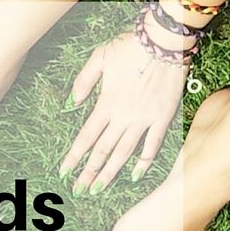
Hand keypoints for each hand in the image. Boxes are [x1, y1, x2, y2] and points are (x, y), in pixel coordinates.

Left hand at [60, 30, 187, 192]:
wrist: (165, 40)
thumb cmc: (131, 45)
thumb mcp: (100, 56)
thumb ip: (83, 81)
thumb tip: (70, 103)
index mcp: (105, 104)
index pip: (85, 138)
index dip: (73, 157)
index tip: (64, 173)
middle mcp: (122, 117)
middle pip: (102, 151)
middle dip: (88, 173)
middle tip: (79, 190)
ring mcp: (143, 120)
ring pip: (123, 154)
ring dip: (109, 174)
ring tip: (98, 190)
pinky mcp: (162, 118)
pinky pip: (152, 146)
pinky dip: (143, 162)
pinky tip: (134, 176)